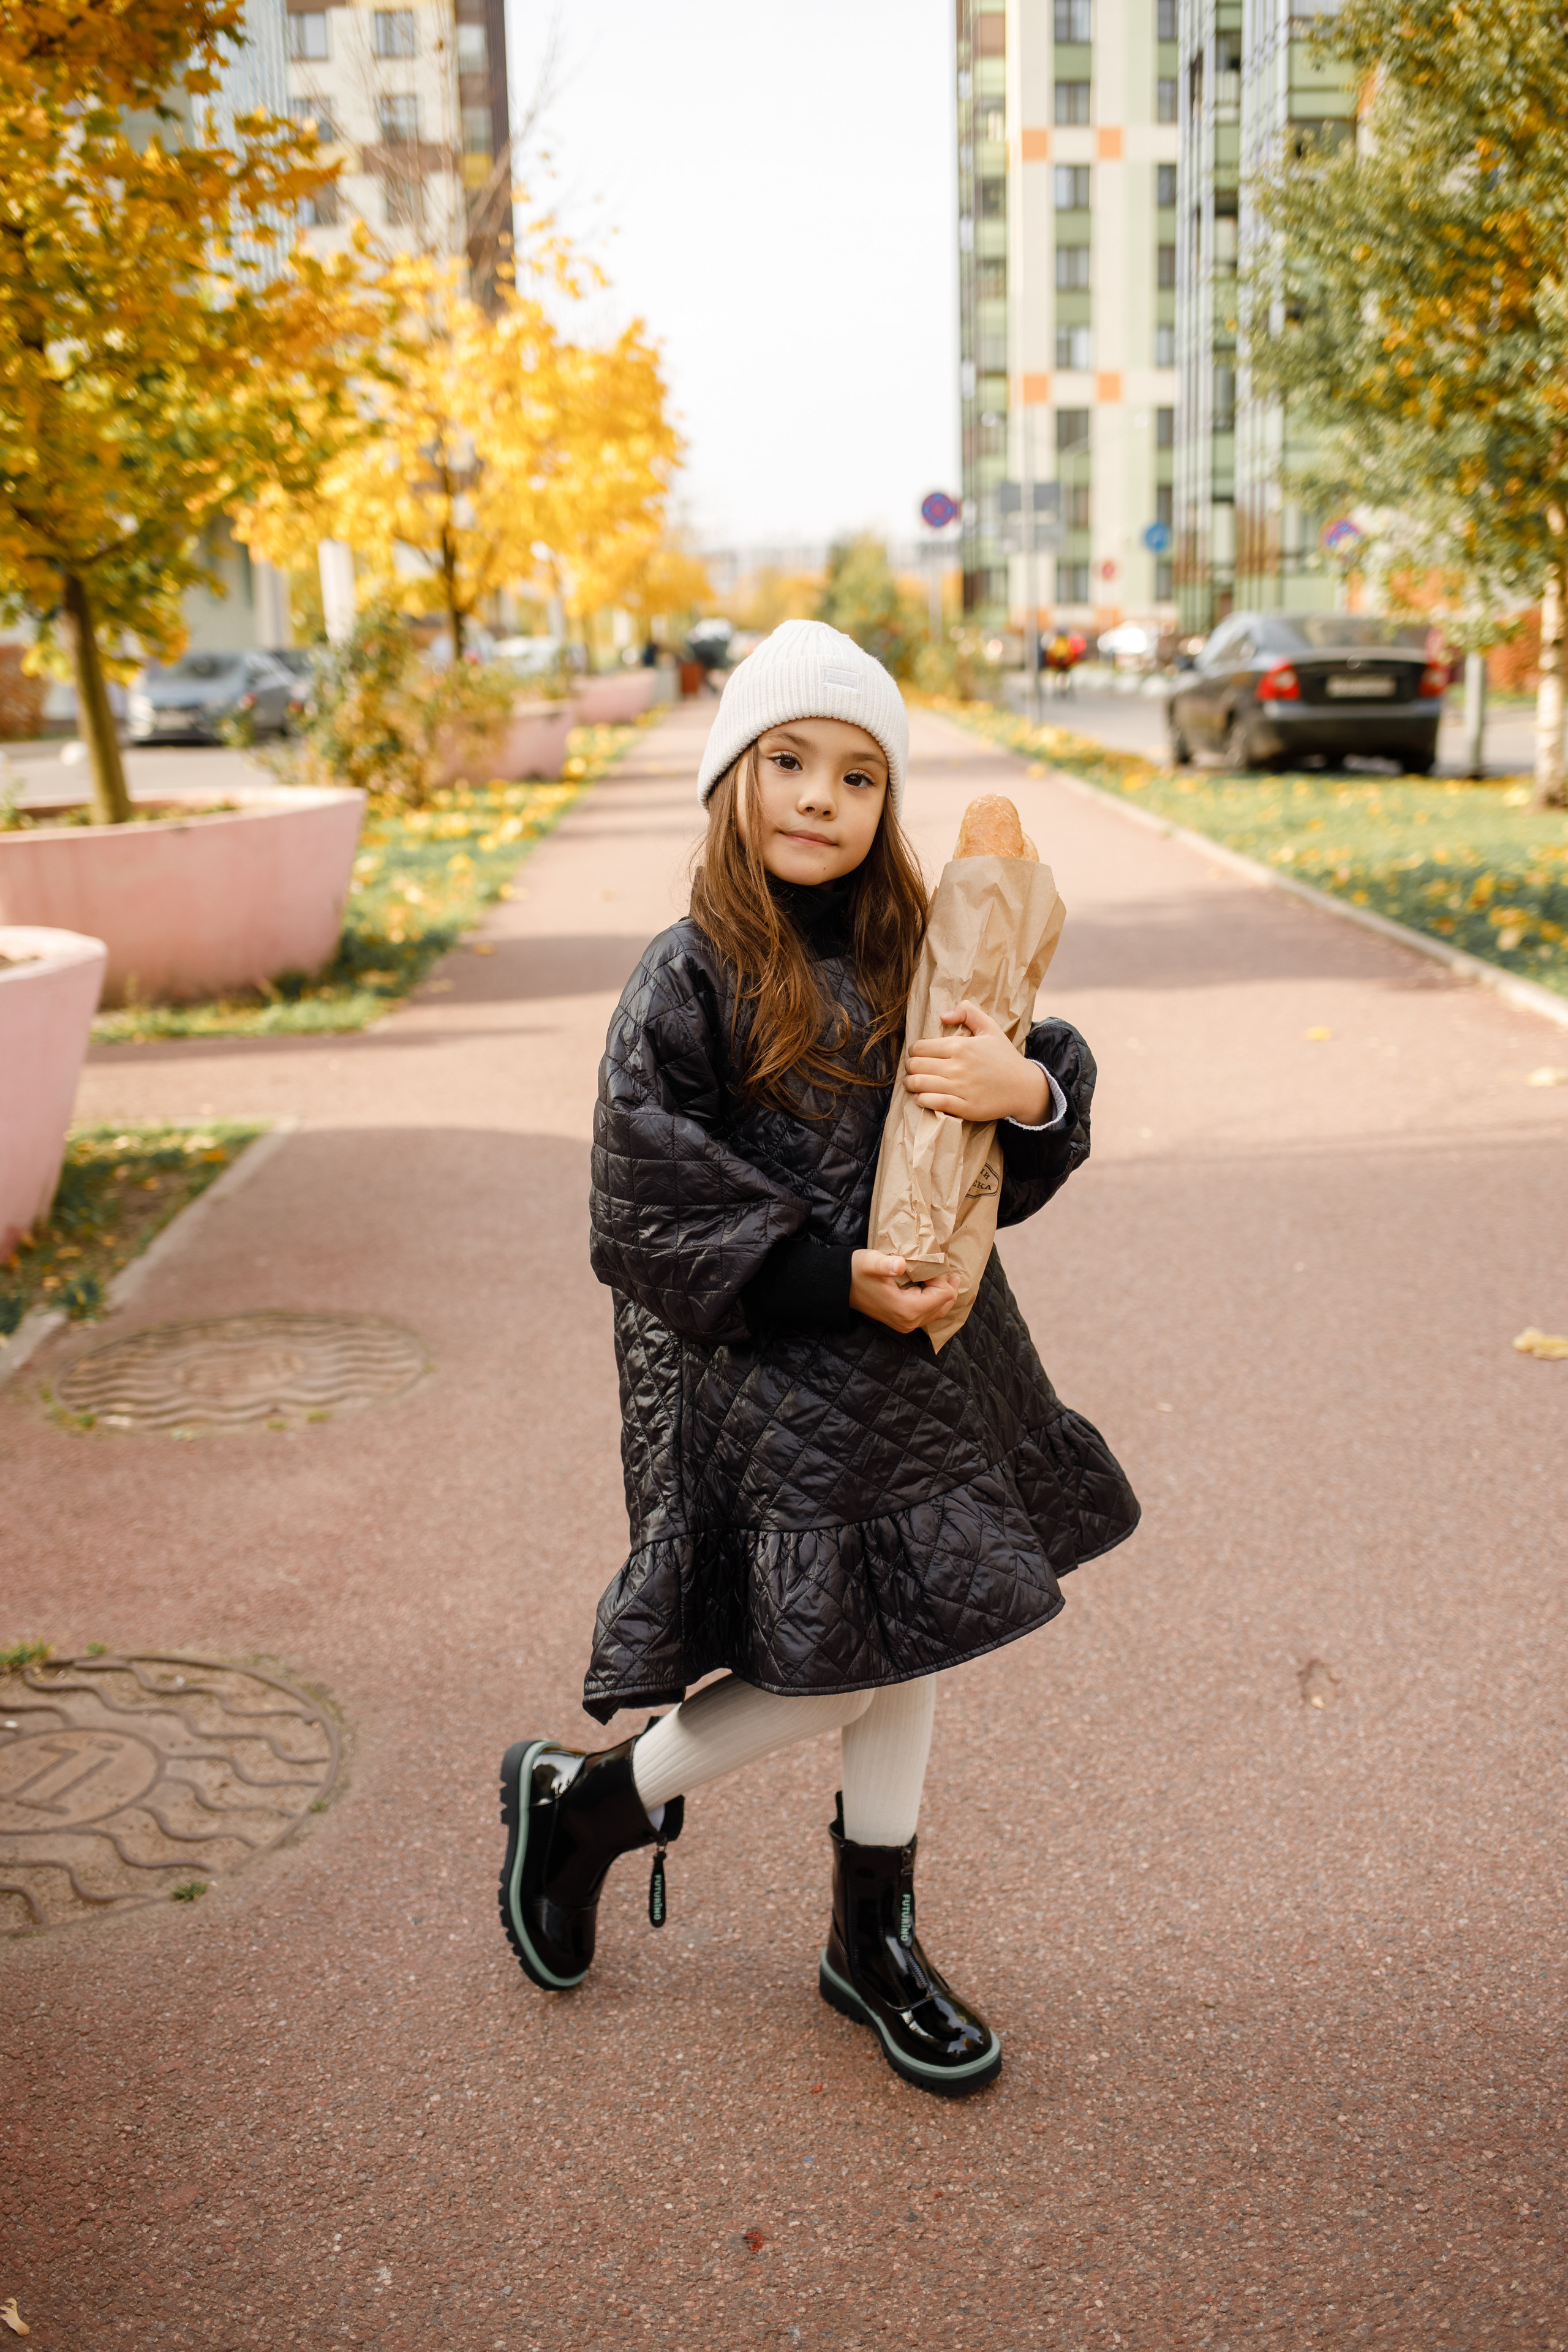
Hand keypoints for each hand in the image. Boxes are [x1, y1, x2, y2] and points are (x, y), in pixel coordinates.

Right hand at [850, 1249, 959, 1333]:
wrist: (841, 1286)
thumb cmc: (856, 1271)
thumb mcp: (870, 1263)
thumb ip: (886, 1265)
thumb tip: (900, 1265)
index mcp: (907, 1310)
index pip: (944, 1294)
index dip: (941, 1276)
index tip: (929, 1263)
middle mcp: (910, 1322)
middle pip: (945, 1304)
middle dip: (946, 1285)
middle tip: (943, 1267)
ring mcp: (907, 1325)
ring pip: (939, 1310)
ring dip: (941, 1292)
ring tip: (940, 1275)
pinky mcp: (904, 1322)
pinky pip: (929, 1312)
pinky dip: (934, 1299)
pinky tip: (930, 1285)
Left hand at [903, 1000, 1049, 1123]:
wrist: (1024, 1087)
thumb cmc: (1004, 1057)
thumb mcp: (990, 1027)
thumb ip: (968, 1012)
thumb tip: (943, 1015)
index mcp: (960, 1046)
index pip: (919, 1047)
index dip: (914, 1051)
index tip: (918, 1055)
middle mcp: (958, 1067)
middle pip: (915, 1066)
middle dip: (910, 1067)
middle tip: (913, 1069)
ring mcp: (960, 1088)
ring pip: (919, 1084)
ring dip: (911, 1084)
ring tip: (913, 1084)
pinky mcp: (964, 1107)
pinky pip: (932, 1103)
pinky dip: (921, 1100)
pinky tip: (921, 1098)